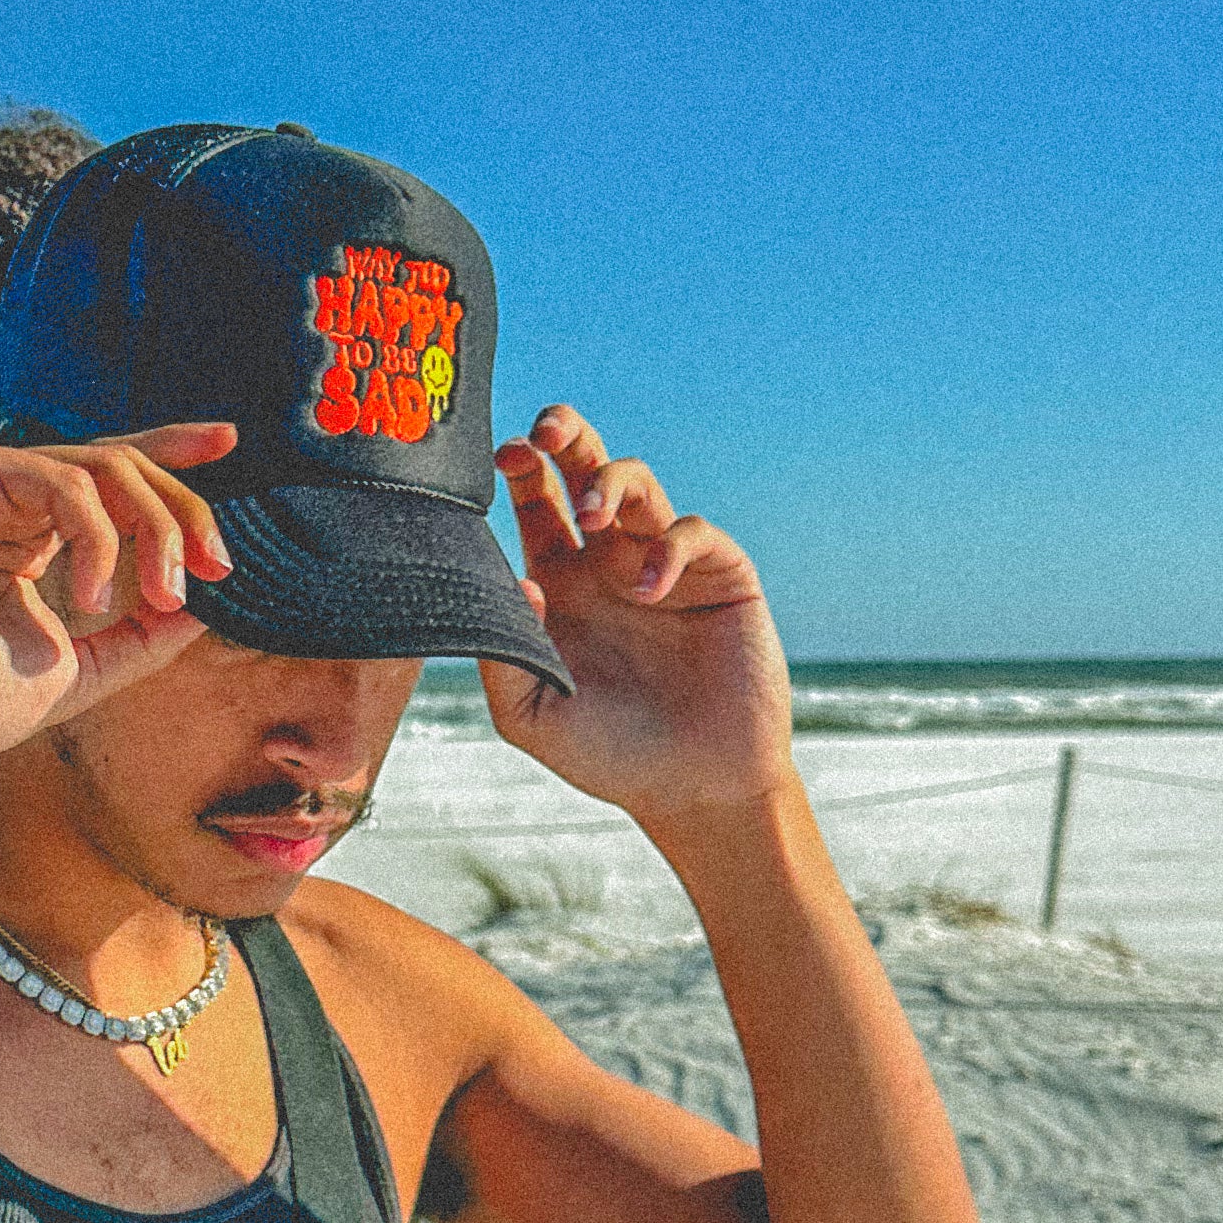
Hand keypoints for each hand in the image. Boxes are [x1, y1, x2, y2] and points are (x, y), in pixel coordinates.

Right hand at [0, 426, 239, 774]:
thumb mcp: (73, 670)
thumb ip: (137, 638)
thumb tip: (202, 608)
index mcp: (26, 532)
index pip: (108, 477)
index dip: (171, 454)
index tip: (229, 446)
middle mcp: (6, 495)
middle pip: (122, 467)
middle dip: (183, 513)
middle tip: (216, 568)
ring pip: (105, 467)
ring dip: (154, 529)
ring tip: (162, 596)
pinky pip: (64, 480)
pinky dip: (97, 538)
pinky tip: (91, 599)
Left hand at [483, 406, 794, 821]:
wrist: (694, 790)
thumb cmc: (608, 756)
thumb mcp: (531, 715)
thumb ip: (504, 655)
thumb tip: (513, 580)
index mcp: (561, 583)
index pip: (536, 505)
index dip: (520, 471)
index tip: (502, 457)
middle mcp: (610, 561)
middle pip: (585, 470)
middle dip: (565, 436)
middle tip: (543, 431)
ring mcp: (665, 564)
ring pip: (638, 485)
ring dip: (610, 482)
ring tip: (591, 516)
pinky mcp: (720, 577)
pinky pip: (692, 533)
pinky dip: (668, 548)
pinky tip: (649, 590)